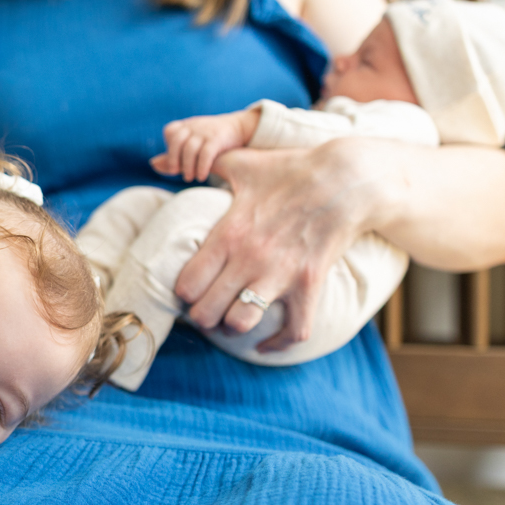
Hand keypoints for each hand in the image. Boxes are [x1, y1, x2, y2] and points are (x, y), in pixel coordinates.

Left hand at [150, 108, 260, 182]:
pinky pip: (206, 153)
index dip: (170, 147)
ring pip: (190, 149)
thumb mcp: (191, 143)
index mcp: (186, 125)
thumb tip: (152, 164)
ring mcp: (206, 131)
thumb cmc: (210, 139)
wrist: (239, 127)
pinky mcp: (218, 139)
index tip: (176, 162)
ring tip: (190, 178)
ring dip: (188, 166)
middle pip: (177, 141)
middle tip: (177, 173)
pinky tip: (201, 177)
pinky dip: (201, 167)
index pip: (170, 131)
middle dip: (174, 159)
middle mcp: (194, 126)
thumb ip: (173, 154)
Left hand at [175, 139, 386, 351]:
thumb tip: (158, 159)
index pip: (187, 285)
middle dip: (203, 316)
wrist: (346, 178)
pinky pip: (294, 331)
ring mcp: (280, 274)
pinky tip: (267, 344)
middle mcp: (250, 258)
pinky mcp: (309, 285)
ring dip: (234, 326)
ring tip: (233, 319)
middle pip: (207, 313)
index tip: (191, 290)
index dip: (184, 293)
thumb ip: (200, 164)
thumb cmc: (289, 169)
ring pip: (241, 324)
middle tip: (209, 309)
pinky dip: (279, 344)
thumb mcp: (240, 162)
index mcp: (228, 233)